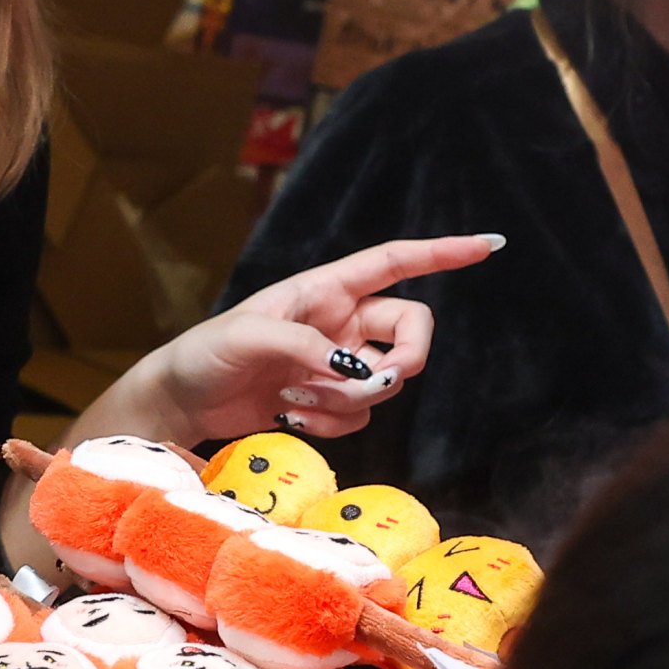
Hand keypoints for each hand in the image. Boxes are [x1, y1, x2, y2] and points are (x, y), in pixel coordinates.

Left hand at [96, 233, 498, 447]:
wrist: (181, 400)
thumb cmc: (205, 353)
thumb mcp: (248, 337)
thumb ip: (306, 347)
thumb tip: (357, 372)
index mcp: (325, 289)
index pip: (396, 262)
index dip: (442, 252)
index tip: (487, 245)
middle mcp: (339, 322)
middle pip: (409, 331)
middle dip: (406, 360)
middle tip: (377, 380)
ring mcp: (336, 363)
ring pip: (383, 383)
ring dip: (346, 400)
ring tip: (293, 398)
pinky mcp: (327, 400)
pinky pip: (360, 414)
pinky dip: (333, 423)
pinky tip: (292, 417)